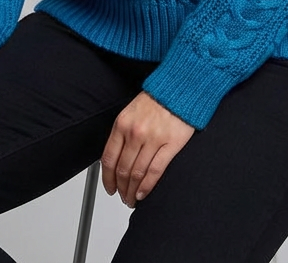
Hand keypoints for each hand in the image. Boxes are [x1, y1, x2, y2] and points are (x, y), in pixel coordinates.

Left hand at [101, 91, 194, 206]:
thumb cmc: (157, 99)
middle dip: (121, 188)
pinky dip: (147, 186)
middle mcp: (135, 132)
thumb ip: (123, 133)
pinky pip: (155, 171)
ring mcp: (153, 139)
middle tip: (122, 197)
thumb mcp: (131, 112)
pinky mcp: (171, 144)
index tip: (109, 188)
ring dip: (132, 191)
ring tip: (132, 199)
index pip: (109, 158)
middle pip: (122, 169)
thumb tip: (116, 159)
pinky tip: (143, 193)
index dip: (107, 179)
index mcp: (122, 123)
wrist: (180, 88)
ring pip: (137, 174)